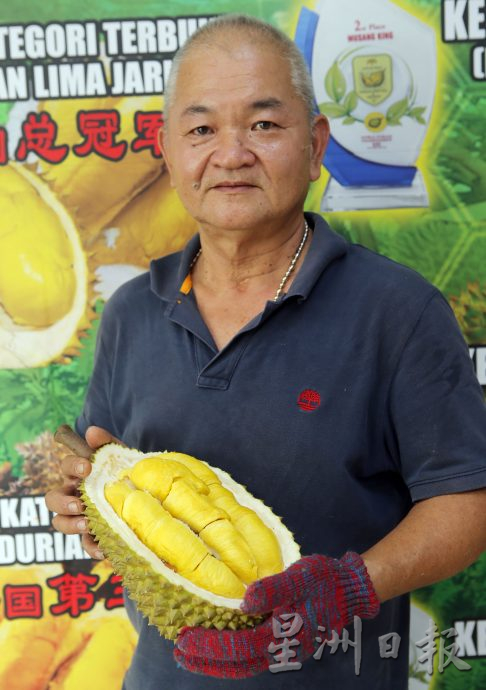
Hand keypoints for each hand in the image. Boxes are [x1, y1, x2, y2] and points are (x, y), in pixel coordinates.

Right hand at [45, 425, 121, 558]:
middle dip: (61, 501)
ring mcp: (81, 517)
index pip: (66, 466)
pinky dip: (91, 548)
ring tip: (86, 524)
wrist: (152, 497)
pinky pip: (85, 546)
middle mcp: (75, 495)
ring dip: (69, 524)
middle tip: (78, 503)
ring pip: (60, 523)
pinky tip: (103, 549)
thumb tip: (91, 431)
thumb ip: (108, 444)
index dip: (72, 466)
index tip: (87, 467)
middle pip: (52, 499)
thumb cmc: (128, 473)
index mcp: (80, 474)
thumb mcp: (122, 457)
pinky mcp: (93, 537)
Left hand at [174, 552, 379, 678]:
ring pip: (244, 663)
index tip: (184, 639)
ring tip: (190, 653)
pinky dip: (230, 653)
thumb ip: (274, 589)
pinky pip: (251, 653)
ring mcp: (283, 648)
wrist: (349, 588)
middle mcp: (282, 649)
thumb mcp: (300, 577)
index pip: (239, 647)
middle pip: (238, 664)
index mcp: (285, 636)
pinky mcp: (283, 640)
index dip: (210, 646)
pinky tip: (217, 641)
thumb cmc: (324, 580)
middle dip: (207, 660)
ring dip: (216, 660)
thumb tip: (245, 601)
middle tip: (178, 651)